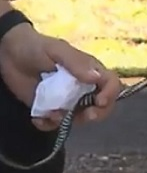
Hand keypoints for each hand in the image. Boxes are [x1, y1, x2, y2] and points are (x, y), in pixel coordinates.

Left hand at [0, 24, 120, 130]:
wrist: (8, 53)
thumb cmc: (36, 47)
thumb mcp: (57, 50)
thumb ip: (76, 63)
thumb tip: (97, 77)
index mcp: (90, 71)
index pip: (111, 84)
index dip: (111, 94)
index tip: (100, 102)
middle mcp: (83, 88)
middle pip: (102, 106)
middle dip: (96, 114)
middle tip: (84, 116)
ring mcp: (68, 100)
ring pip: (79, 118)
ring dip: (68, 120)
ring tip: (51, 114)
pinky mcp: (51, 109)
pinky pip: (56, 124)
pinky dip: (48, 125)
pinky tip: (38, 118)